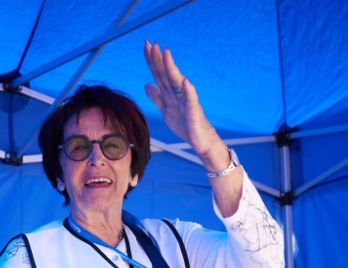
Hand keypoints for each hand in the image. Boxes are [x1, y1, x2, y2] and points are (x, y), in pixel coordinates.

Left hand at [143, 40, 241, 216]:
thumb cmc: (186, 126)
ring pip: (177, 83)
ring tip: (165, 54)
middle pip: (166, 75)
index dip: (151, 60)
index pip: (159, 74)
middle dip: (158, 60)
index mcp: (170, 94)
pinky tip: (185, 81)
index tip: (146, 44)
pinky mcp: (194, 114)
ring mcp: (187, 102)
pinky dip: (188, 91)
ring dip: (171, 69)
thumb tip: (146, 84)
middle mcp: (178, 94)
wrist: (201, 143)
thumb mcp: (166, 111)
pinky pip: (191, 101)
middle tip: (152, 44)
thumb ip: (157, 98)